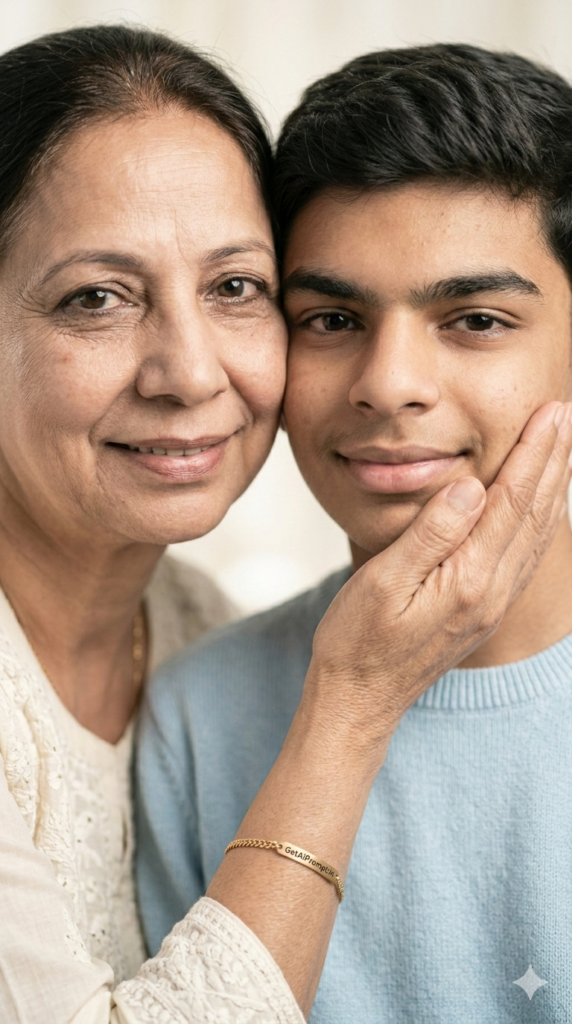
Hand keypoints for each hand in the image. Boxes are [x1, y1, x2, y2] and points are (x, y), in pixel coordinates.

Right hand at [305, 401, 571, 751]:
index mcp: (469, 579)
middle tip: (565, 412)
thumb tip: (470, 486)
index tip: (549, 412)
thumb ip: (430, 533)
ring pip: (537, 534)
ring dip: (554, 486)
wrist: (360, 699)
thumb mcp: (382, 581)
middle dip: (553, 459)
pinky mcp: (485, 610)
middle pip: (535, 513)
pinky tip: (542, 506)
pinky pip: (526, 555)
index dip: (532, 453)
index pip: (511, 501)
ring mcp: (493, 603)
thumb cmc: (358, 641)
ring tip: (564, 448)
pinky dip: (541, 520)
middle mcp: (492, 592)